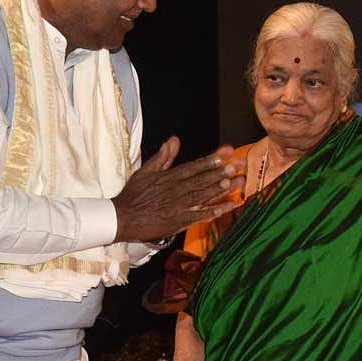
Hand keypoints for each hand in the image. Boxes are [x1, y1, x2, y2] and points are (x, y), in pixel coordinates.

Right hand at [112, 138, 244, 242]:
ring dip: (221, 188)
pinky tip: (229, 206)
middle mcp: (176, 190)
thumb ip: (163, 156)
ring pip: (204, 195)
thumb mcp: (146, 171)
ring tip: (237, 180)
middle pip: (202, 179)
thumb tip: (174, 139)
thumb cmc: (133, 195)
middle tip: (239, 164)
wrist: (122, 218)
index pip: (194, 166)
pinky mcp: (179, 221)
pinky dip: (215, 210)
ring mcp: (178, 206)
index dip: (212, 159)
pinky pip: (200, 215)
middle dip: (222, 171)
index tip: (227, 152)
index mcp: (169, 177)